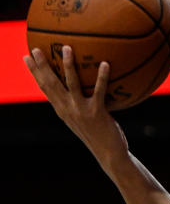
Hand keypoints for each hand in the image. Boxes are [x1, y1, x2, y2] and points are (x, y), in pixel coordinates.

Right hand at [23, 46, 127, 162]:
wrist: (109, 155)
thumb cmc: (98, 136)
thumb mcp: (82, 120)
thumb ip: (76, 105)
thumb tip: (78, 88)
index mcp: (62, 110)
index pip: (44, 88)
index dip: (34, 72)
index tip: (26, 57)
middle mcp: (68, 110)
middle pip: (51, 84)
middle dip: (42, 65)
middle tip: (36, 48)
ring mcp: (81, 111)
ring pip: (71, 84)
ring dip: (68, 65)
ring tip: (67, 48)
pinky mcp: (97, 113)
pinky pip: (99, 91)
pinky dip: (102, 77)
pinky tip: (104, 64)